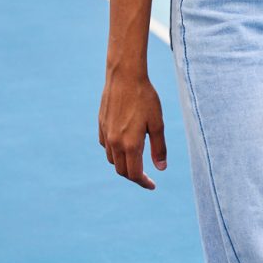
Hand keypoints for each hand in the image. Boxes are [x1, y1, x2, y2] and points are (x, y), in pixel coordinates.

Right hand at [99, 68, 166, 189]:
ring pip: (112, 160)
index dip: (143, 182)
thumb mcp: (157, 123)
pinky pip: (106, 146)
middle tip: (147, 175)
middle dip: (134, 175)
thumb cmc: (145, 98)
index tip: (152, 185)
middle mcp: (114, 143)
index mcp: (130, 144)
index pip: (134, 174)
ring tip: (137, 159)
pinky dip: (115, 151)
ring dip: (123, 164)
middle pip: (121, 170)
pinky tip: (124, 144)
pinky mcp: (101, 126)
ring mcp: (105, 134)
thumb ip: (159, 148)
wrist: (124, 77)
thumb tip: (161, 168)